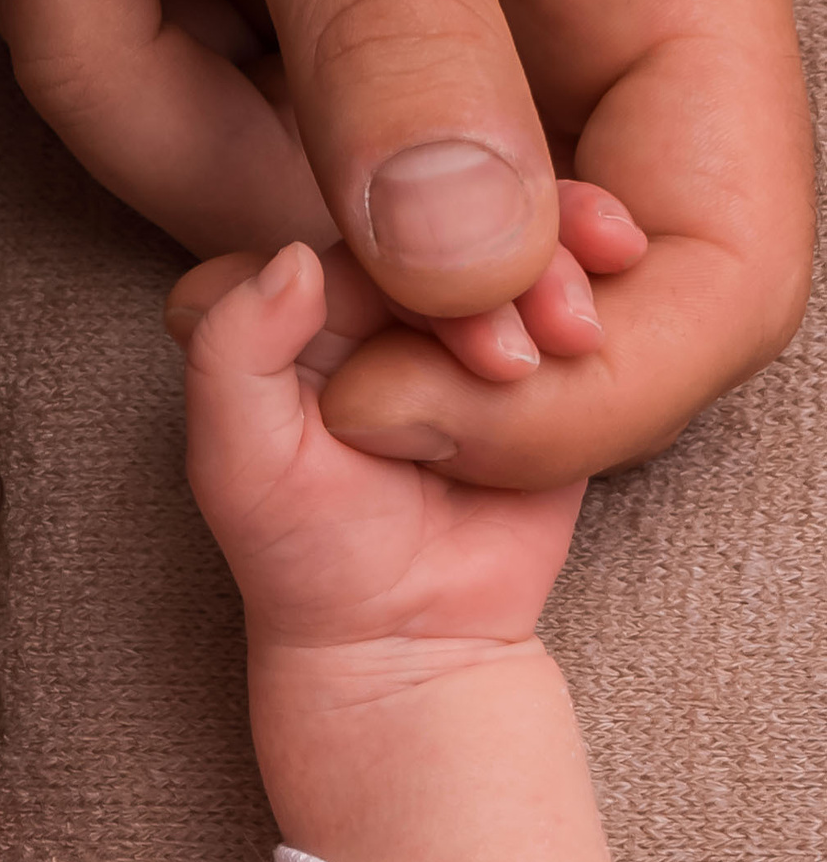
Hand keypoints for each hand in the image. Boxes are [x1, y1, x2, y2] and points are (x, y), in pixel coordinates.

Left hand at [173, 245, 584, 660]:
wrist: (410, 635)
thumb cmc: (307, 556)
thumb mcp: (239, 464)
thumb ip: (232, 354)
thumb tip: (294, 257)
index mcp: (302, 309)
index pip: (370, 234)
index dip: (418, 255)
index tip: (458, 302)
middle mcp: (385, 301)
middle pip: (462, 226)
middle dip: (504, 270)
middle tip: (516, 356)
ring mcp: (469, 325)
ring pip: (528, 244)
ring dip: (563, 268)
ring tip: (574, 338)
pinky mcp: (543, 358)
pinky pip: (583, 289)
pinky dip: (610, 274)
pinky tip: (628, 269)